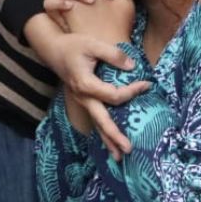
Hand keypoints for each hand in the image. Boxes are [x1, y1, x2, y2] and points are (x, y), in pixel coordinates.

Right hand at [26, 13, 150, 160]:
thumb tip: (132, 66)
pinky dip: (102, 133)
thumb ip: (113, 54)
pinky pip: (94, 120)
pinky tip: (110, 144)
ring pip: (97, 125)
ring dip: (108, 141)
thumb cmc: (73, 46)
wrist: (53, 50)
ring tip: (119, 157)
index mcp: (86, 84)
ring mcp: (82, 102)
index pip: (114, 95)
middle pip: (102, 120)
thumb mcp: (92, 44)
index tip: (147, 85)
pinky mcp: (84, 101)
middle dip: (115, 135)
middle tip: (129, 148)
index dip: (132, 92)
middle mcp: (83, 98)